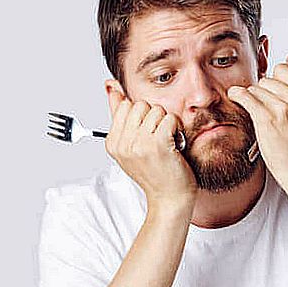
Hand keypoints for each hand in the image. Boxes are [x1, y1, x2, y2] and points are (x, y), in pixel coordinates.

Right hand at [106, 89, 197, 209]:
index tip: (147, 134)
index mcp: (112, 143)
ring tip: (166, 141)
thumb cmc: (155, 172)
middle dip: (153, 117)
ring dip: (166, 123)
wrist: (169, 198)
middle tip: (158, 137)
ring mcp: (139, 144)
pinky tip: (174, 142)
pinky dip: (176, 128)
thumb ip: (119, 115)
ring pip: (156, 110)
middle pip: (140, 104)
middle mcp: (122, 144)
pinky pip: (169, 118)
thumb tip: (111, 87)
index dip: (141, 116)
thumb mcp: (130, 145)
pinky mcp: (158, 144)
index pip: (125, 106)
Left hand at [226, 54, 287, 191]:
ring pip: (256, 88)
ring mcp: (283, 109)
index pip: (285, 69)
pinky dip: (237, 95)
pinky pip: (246, 96)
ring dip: (252, 97)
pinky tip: (235, 97)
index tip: (270, 91)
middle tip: (263, 106)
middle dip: (263, 91)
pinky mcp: (267, 119)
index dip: (275, 80)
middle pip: (269, 79)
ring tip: (256, 112)